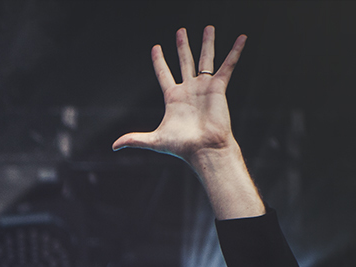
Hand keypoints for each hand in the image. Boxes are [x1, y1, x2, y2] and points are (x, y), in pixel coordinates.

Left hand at [113, 26, 245, 162]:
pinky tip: (241, 38)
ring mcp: (204, 87)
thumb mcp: (155, 140)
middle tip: (180, 31)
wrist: (205, 149)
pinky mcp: (218, 87)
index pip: (163, 74)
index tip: (155, 47)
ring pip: (205, 60)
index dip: (159, 61)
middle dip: (182, 46)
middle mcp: (188, 89)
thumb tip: (114, 146)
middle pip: (184, 61)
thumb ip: (135, 139)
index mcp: (173, 98)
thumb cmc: (182, 147)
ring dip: (207, 43)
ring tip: (208, 27)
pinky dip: (235, 52)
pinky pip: (227, 65)